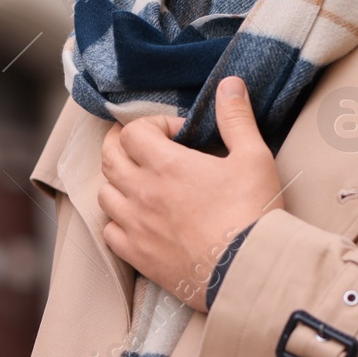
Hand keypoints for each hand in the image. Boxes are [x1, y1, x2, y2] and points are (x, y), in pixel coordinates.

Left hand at [98, 76, 284, 310]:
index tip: (178, 134)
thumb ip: (236, 118)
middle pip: (109, 157)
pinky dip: (117, 221)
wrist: (248, 272)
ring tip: (140, 180)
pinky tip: (136, 219)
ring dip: (118, 181)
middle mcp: (142, 193)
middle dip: (122, 144)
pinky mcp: (139, 257)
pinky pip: (109, 233)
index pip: (132, 132)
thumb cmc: (252, 213)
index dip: (152, 125)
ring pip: (105, 194)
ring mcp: (136, 227)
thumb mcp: (253, 157)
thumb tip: (230, 84)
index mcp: (165, 165)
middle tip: (143, 144)